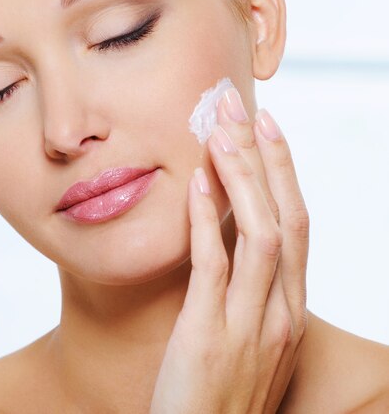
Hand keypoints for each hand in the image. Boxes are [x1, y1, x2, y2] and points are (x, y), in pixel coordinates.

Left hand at [150, 85, 308, 413]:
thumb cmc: (217, 391)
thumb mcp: (243, 336)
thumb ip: (243, 289)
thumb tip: (223, 233)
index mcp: (288, 308)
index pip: (295, 226)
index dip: (283, 173)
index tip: (266, 129)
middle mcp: (279, 312)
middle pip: (286, 219)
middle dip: (266, 159)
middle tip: (243, 108)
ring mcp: (249, 324)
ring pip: (259, 234)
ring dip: (242, 177)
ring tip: (221, 131)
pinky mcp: (208, 334)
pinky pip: (214, 266)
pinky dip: (208, 220)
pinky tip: (198, 183)